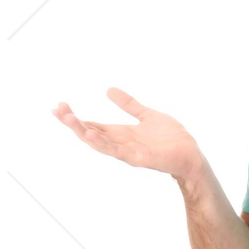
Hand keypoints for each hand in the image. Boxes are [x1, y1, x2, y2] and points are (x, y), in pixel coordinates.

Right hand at [52, 89, 204, 182]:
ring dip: (82, 131)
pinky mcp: (138, 158)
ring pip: (98, 142)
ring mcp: (127, 152)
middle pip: (90, 133)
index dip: (75, 117)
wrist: (191, 155)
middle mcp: (120, 143)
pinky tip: (90, 133)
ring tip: (68, 119)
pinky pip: (116, 151)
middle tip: (57, 109)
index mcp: (121, 133)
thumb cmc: (172, 139)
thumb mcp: (147, 115)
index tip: (59, 106)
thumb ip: (129, 104)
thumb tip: (108, 89)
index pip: (92, 124)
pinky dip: (102, 143)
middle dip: (72, 123)